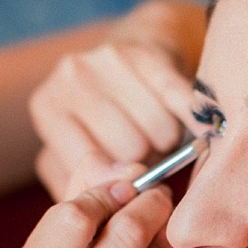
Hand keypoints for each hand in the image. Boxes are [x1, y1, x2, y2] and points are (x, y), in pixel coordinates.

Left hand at [29, 0, 205, 199]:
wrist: (139, 42)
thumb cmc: (106, 112)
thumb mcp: (75, 148)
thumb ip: (77, 183)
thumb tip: (97, 206)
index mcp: (46, 107)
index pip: (94, 172)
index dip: (119, 184)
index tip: (128, 181)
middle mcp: (70, 78)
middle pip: (130, 153)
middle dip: (146, 161)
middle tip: (147, 153)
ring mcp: (107, 60)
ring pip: (161, 134)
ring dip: (171, 142)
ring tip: (160, 132)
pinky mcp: (148, 52)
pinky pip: (184, 103)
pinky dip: (197, 121)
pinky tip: (200, 126)